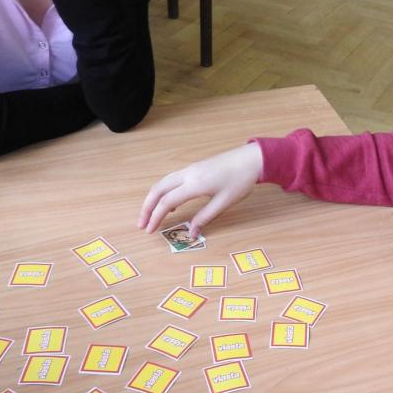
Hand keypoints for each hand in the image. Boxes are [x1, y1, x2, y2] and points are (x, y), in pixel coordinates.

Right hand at [138, 143, 263, 236]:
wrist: (251, 159)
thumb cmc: (241, 181)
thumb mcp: (224, 203)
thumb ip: (205, 217)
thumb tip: (191, 233)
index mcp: (194, 184)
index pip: (167, 202)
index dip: (156, 217)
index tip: (150, 230)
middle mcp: (187, 174)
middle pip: (158, 190)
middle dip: (147, 208)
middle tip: (141, 224)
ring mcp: (190, 169)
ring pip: (163, 183)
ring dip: (153, 199)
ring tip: (150, 216)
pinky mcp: (194, 168)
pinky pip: (172, 180)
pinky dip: (164, 192)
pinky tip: (169, 205)